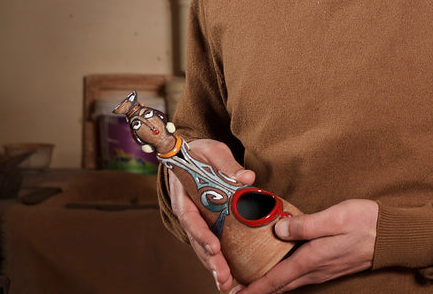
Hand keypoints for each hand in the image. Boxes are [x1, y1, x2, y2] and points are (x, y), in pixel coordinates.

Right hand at [166, 139, 255, 291]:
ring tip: (225, 283)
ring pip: (202, 247)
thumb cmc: (200, 153)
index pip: (190, 218)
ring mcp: (195, 220)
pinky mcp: (205, 224)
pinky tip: (229, 275)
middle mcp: (187, 212)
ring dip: (213, 265)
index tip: (214, 247)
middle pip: (196, 240)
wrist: (187, 154)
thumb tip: (247, 178)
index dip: (201, 234)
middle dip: (210, 260)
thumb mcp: (213, 151)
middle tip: (223, 277)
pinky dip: (217, 259)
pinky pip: (209, 244)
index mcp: (184, 195)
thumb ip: (227, 165)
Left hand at [237, 199, 378, 293]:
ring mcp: (322, 270)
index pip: (275, 279)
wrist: (392, 235)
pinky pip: (298, 276)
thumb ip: (306, 224)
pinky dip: (282, 277)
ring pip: (288, 282)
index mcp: (312, 259)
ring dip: (268, 284)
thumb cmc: (365, 222)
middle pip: (278, 285)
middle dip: (256, 290)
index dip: (253, 289)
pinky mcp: (327, 266)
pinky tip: (278, 269)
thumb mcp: (335, 217)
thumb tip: (278, 230)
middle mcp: (314, 270)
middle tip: (234, 290)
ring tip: (250, 282)